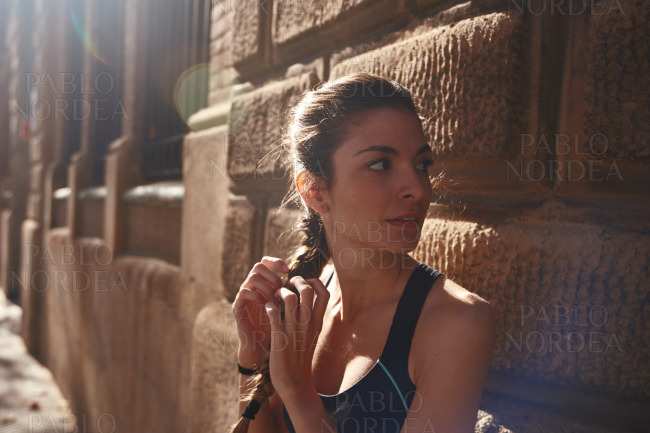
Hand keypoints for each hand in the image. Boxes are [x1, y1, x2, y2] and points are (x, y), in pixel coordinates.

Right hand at [232, 257, 288, 365]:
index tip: (288, 271)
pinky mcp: (237, 306)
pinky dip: (257, 297)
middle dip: (273, 276)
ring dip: (267, 287)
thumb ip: (293, 294)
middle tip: (282, 289)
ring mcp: (243, 295)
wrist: (260, 345)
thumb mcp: (287, 308)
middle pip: (259, 265)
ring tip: (275, 300)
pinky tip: (267, 306)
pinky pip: (244, 292)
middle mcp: (252, 286)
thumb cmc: (277, 327)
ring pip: (252, 277)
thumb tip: (309, 284)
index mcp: (263, 283)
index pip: (267, 262)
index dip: (276, 262)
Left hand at [264, 276, 329, 399]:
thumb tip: (310, 303)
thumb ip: (312, 319)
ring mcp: (293, 330)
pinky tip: (267, 308)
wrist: (295, 383)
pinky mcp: (279, 337)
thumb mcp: (313, 336)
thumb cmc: (302, 358)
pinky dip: (269, 305)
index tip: (305, 282)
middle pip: (307, 290)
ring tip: (276, 296)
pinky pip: (273, 313)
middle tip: (288, 283)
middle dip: (296, 280)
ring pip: (289, 298)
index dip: (314, 282)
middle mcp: (307, 324)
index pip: (324, 293)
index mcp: (317, 322)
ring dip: (280, 291)